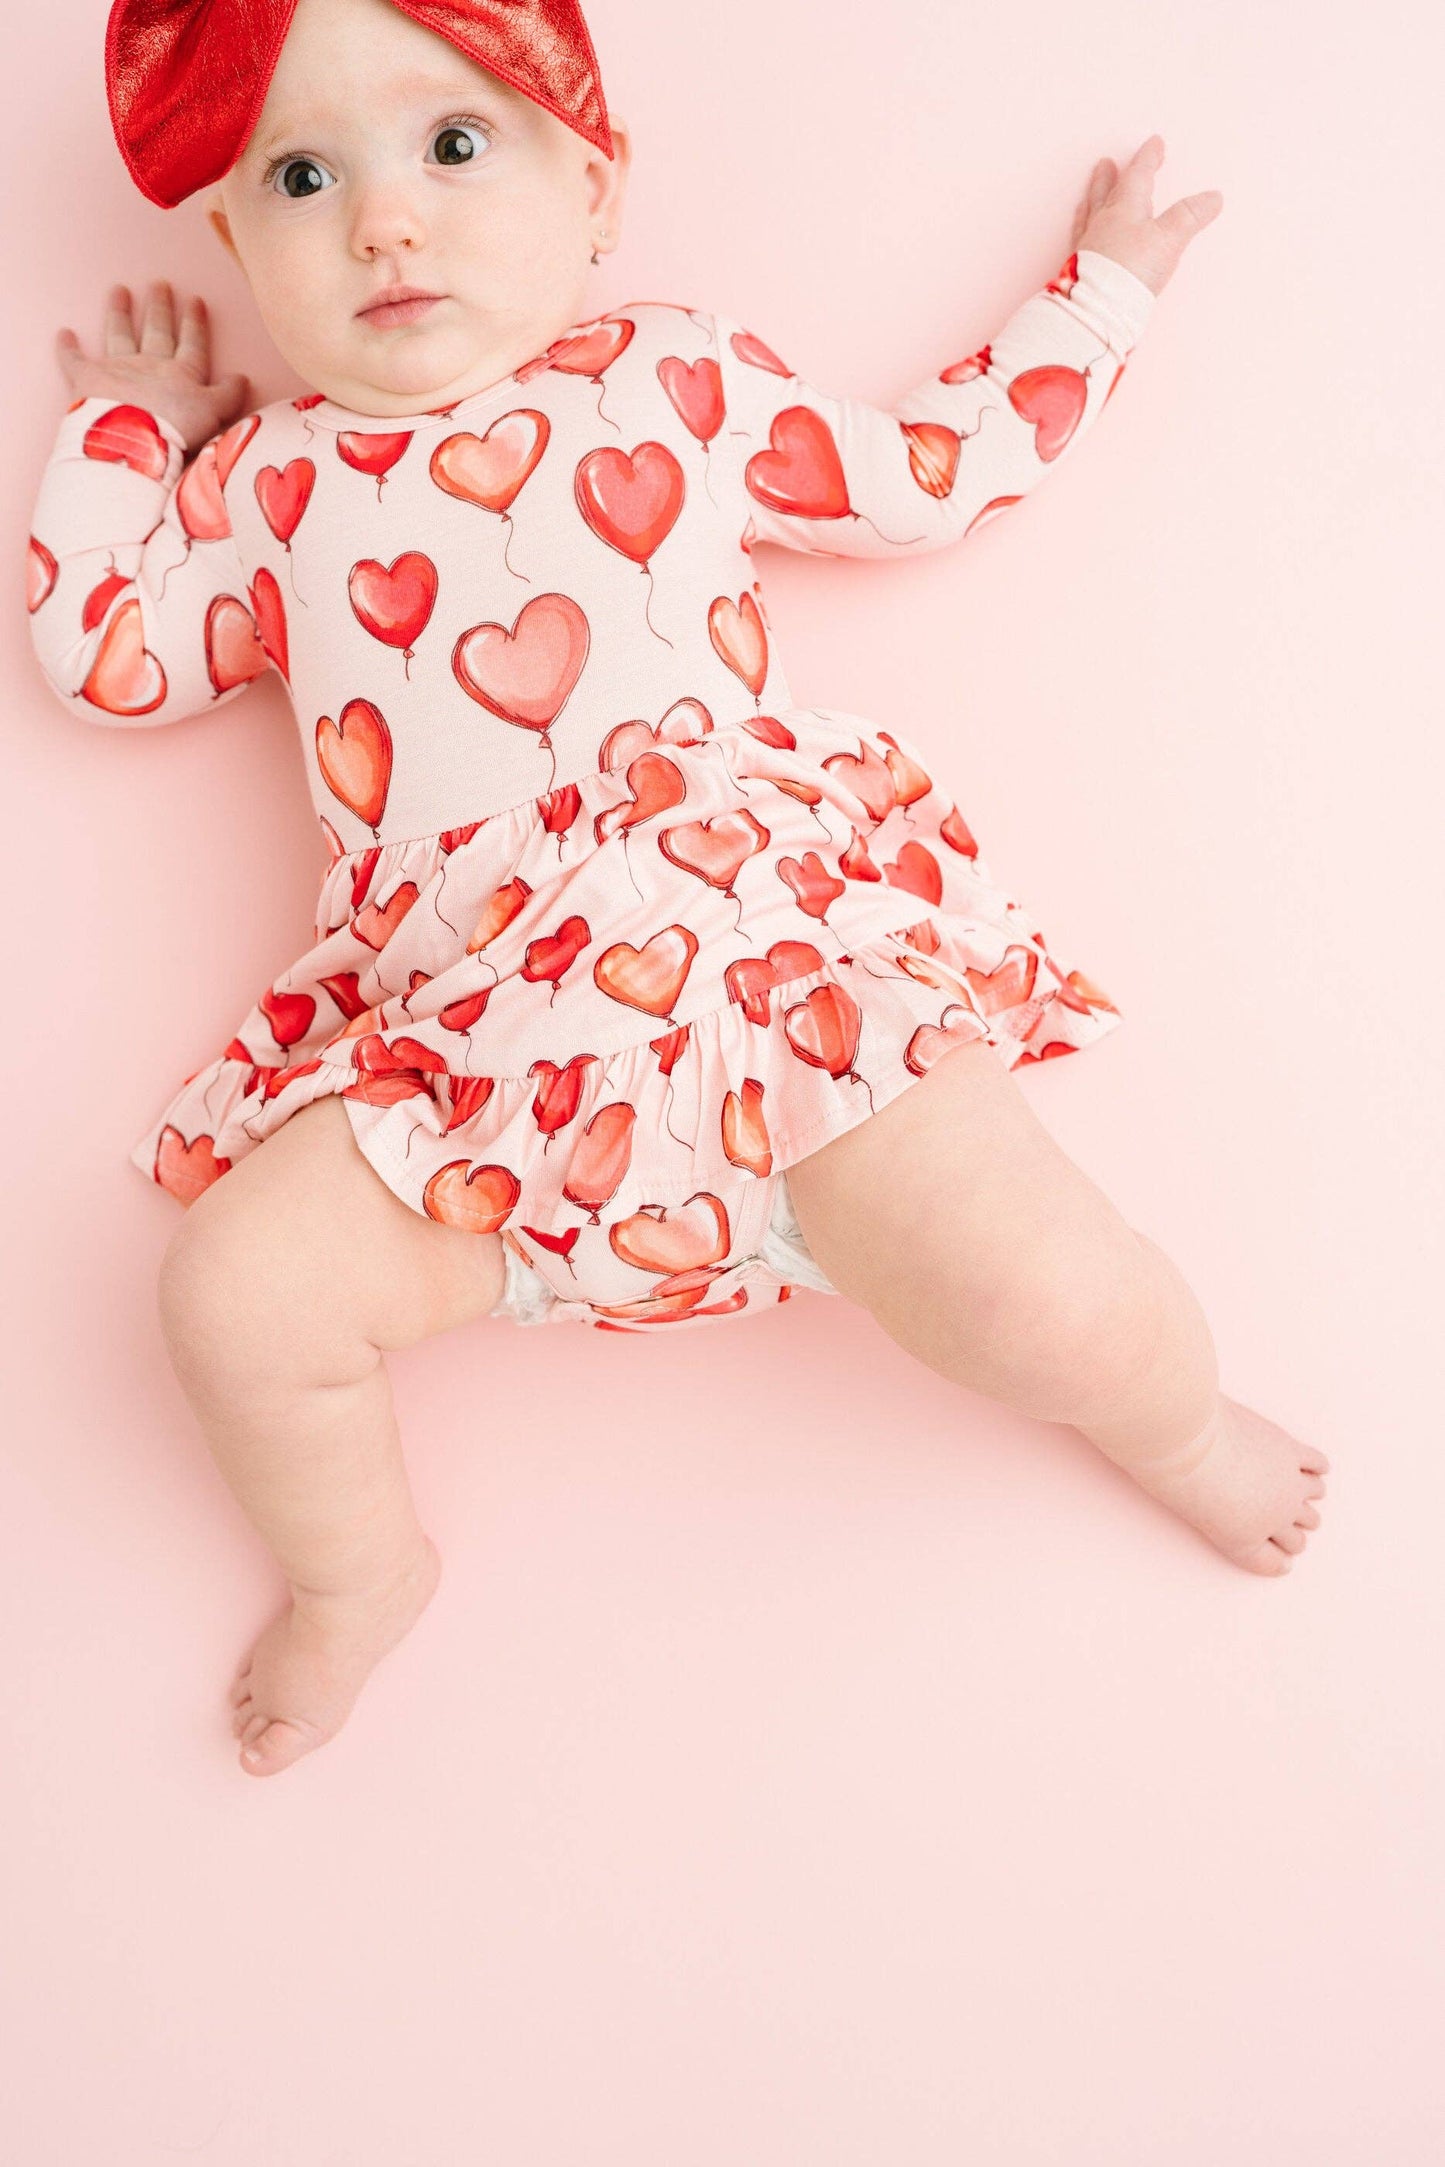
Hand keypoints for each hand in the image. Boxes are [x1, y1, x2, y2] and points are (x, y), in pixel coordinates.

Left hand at [54, 279, 250, 453]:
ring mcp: (118, 368)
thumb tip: (242, 378)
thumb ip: (228, 396)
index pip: (192, 343)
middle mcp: (150, 364)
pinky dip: (68, 347)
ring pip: (120, 334)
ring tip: (119, 290)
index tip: (196, 300)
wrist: (134, 439)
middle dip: (160, 307)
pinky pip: (75, 360)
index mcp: (182, 373)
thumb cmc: (177, 430)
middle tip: (160, 284)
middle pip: (157, 330)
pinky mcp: (88, 379)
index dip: (195, 323)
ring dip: (120, 312)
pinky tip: (63, 333)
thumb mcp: (214, 414)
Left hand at [1069, 135, 1222, 296]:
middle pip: (1107, 192)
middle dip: (1111, 176)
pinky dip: (1082, 232)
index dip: (1148, 158)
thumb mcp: (1169, 239)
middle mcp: (1102, 223)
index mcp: (1125, 208)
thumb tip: (1213, 197)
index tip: (1154, 144)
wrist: (1099, 309)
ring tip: (1089, 194)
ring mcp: (1088, 246)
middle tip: (1106, 163)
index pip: (1138, 175)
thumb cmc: (1132, 270)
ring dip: (1092, 200)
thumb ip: (1189, 217)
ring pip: (1089, 215)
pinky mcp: (1078, 270)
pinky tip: (1082, 238)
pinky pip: (1079, 241)